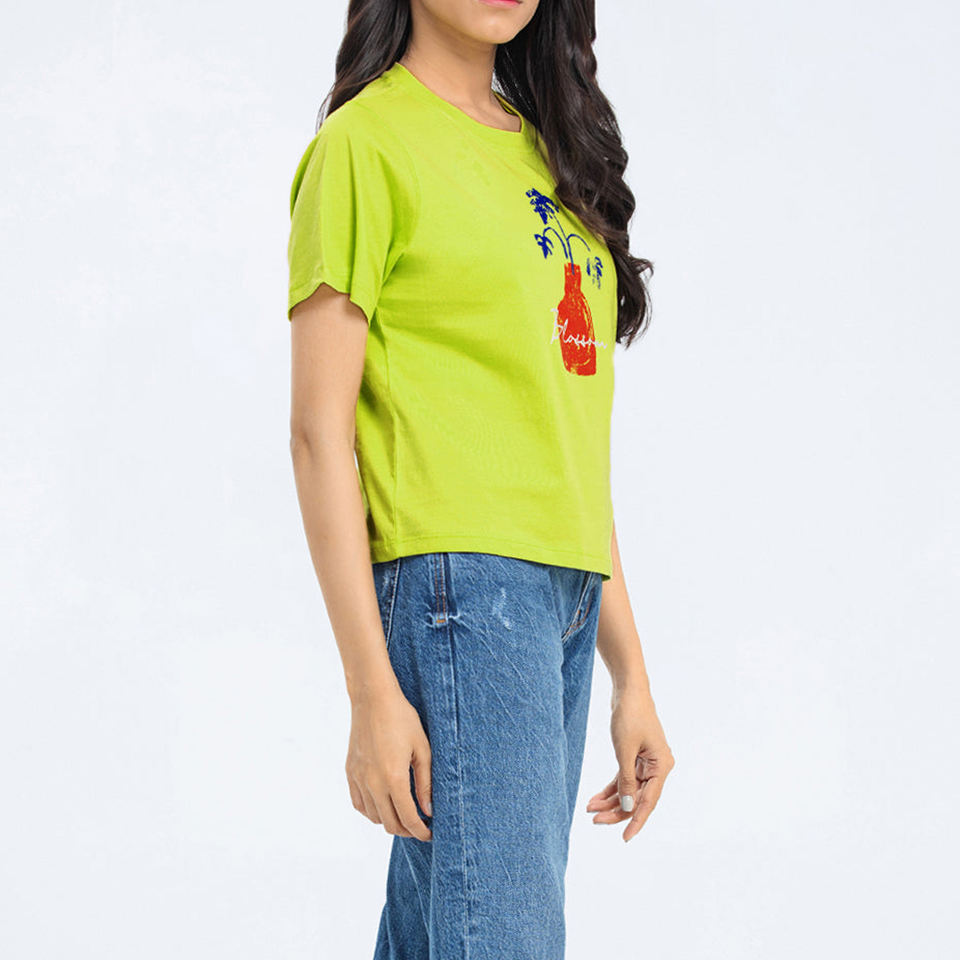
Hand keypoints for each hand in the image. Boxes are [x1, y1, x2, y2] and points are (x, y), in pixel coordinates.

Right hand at [345, 682, 432, 841]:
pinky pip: (359, 804)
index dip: (421, 832)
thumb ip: (425, 782)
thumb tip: (428, 810)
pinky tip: (384, 804)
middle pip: (390, 824)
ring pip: (374, 817)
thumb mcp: (422, 748)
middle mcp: (373, 782)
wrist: (373, 698)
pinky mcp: (350, 772)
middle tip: (421, 826)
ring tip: (405, 813)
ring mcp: (359, 778)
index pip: (408, 818)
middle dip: (408, 830)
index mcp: (393, 777)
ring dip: (390, 821)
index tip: (430, 834)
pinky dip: (372, 811)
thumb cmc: (402, 719)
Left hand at [586, 685, 673, 841]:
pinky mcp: (635, 756)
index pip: (649, 801)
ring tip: (590, 809)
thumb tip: (627, 806)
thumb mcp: (625, 750)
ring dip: (610, 800)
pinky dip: (610, 788)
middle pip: (638, 797)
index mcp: (662, 766)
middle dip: (616, 810)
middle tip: (595, 820)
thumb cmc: (630, 716)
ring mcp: (646, 762)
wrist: (628, 689)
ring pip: (629, 789)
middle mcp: (658, 767)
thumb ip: (626, 780)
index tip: (625, 838)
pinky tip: (595, 798)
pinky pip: (623, 778)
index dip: (636, 820)